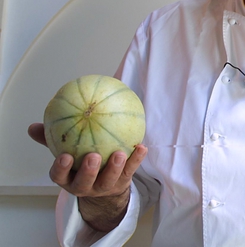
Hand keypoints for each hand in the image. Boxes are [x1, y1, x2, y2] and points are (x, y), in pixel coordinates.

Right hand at [28, 122, 147, 230]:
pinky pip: (130, 172)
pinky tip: (142, 147)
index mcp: (68, 178)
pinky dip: (137, 160)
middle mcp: (85, 185)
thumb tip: (33, 126)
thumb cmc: (79, 161)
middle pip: (84, 183)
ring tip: (119, 154)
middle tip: (92, 156)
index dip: (61, 169)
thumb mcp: (66, 151)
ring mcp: (104, 186)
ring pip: (109, 181)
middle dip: (88, 171)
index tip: (64, 156)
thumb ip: (52, 139)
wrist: (104, 183)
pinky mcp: (122, 183)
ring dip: (114, 168)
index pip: (60, 176)